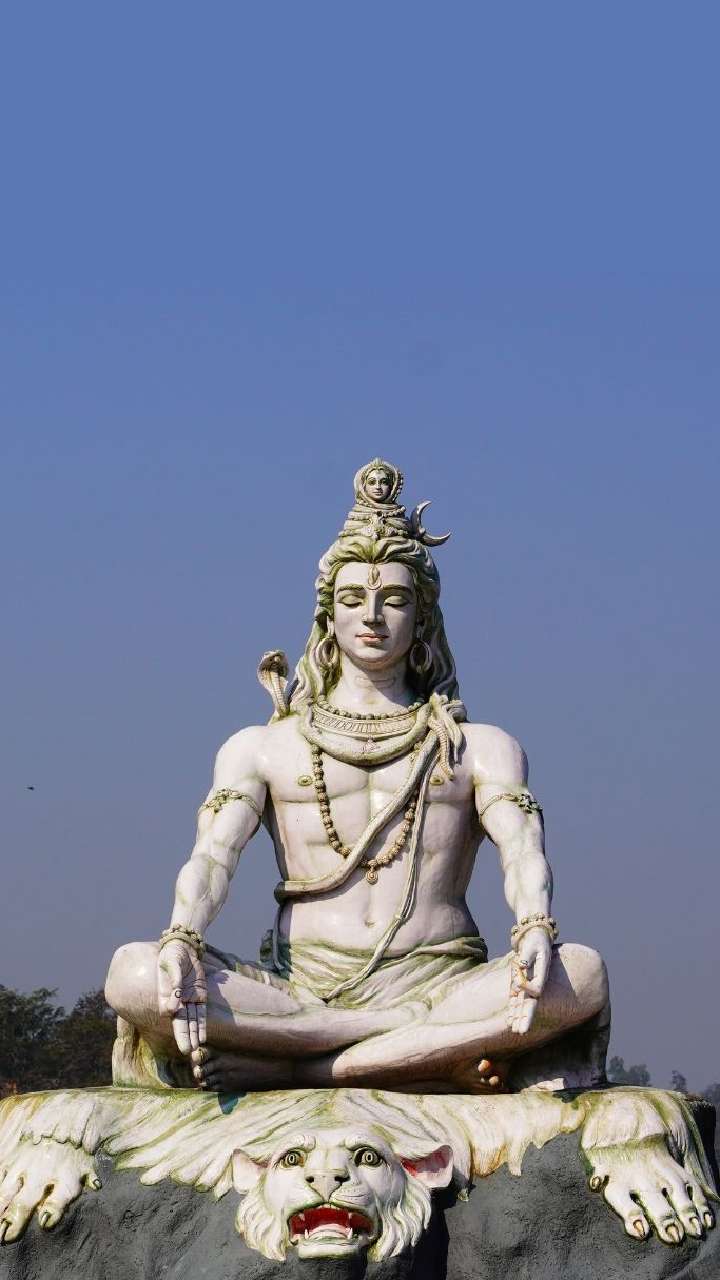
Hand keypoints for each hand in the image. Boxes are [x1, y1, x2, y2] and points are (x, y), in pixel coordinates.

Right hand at [157, 940, 207, 1054]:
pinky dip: (202, 1025)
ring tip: (195, 1050)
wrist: (183, 948)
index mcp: (164, 994)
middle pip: (180, 1021)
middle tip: (187, 1051)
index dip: (172, 1013)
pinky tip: (203, 1038)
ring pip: (191, 1021)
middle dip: (184, 1036)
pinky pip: (201, 1014)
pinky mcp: (199, 996)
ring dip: (193, 1035)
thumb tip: (174, 1001)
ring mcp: (188, 1000)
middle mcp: (176, 1001)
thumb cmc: (172, 955)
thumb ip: (174, 980)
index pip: (168, 1009)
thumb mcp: (171, 963)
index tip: (173, 1013)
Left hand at [507, 927, 551, 1034]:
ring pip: (523, 1004)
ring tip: (515, 1031)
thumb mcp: (532, 946)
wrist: (535, 937)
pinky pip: (516, 999)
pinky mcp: (519, 982)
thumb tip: (520, 968)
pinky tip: (509, 1022)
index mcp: (542, 975)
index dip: (527, 988)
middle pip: (532, 1003)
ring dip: (518, 1018)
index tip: (518, 981)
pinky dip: (513, 1010)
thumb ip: (526, 958)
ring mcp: (527, 984)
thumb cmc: (535, 940)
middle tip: (521, 1032)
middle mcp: (536, 983)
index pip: (536, 989)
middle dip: (526, 1017)